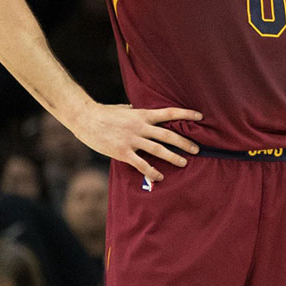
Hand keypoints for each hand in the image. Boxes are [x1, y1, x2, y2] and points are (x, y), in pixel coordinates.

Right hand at [67, 104, 200, 182]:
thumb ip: (139, 112)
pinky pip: (141, 164)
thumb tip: (149, 113)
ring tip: (184, 163)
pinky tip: (160, 177)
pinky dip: (152, 171)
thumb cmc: (106, 113)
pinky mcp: (123, 152)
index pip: (169, 113)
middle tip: (197, 149)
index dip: (186, 114)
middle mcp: (140, 127)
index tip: (200, 117)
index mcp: (143, 115)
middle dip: (185, 142)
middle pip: (168, 135)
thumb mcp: (126, 109)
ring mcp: (132, 140)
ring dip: (173, 157)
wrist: (85, 118)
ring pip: (158, 150)